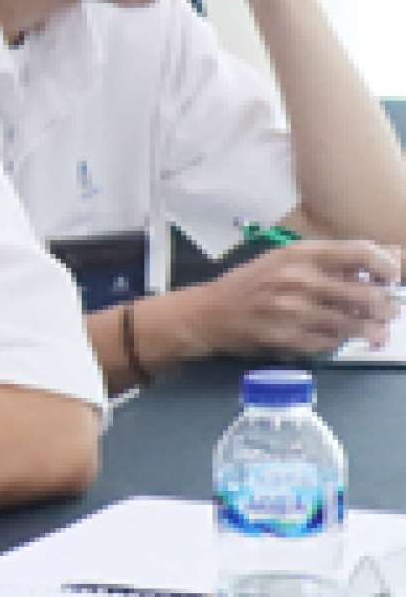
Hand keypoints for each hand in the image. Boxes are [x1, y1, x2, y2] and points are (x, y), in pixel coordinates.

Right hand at [160, 241, 402, 363]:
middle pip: (366, 294)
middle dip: (386, 306)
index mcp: (299, 254)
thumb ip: (333, 260)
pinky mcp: (288, 338)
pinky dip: (342, 342)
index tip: (392, 278)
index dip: (387, 266)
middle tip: (390, 310)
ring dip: (373, 330)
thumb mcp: (287, 260)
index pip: (361, 253)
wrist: (208, 314)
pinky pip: (332, 343)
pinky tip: (340, 338)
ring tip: (377, 331)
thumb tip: (389, 257)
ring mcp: (293, 311)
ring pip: (354, 323)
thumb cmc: (252, 283)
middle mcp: (298, 279)